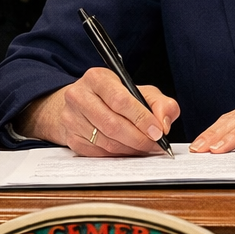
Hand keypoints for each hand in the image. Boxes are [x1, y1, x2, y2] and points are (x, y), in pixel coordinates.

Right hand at [18, 67, 178, 156]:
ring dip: (130, 149)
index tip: (158, 131)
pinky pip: (97, 153)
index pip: (120, 100)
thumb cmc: (114, 96)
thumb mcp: (140, 91)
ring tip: (144, 148)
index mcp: (97, 78)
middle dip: (138, 138)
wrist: (82, 103)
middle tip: (154, 145)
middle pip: (112, 124)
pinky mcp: (70, 138)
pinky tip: (128, 151)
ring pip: (105, 142)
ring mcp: (71, 118)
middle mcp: (79, 96)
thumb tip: (164, 124)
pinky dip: (117, 156)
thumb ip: (160, 103)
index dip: (141, 118)